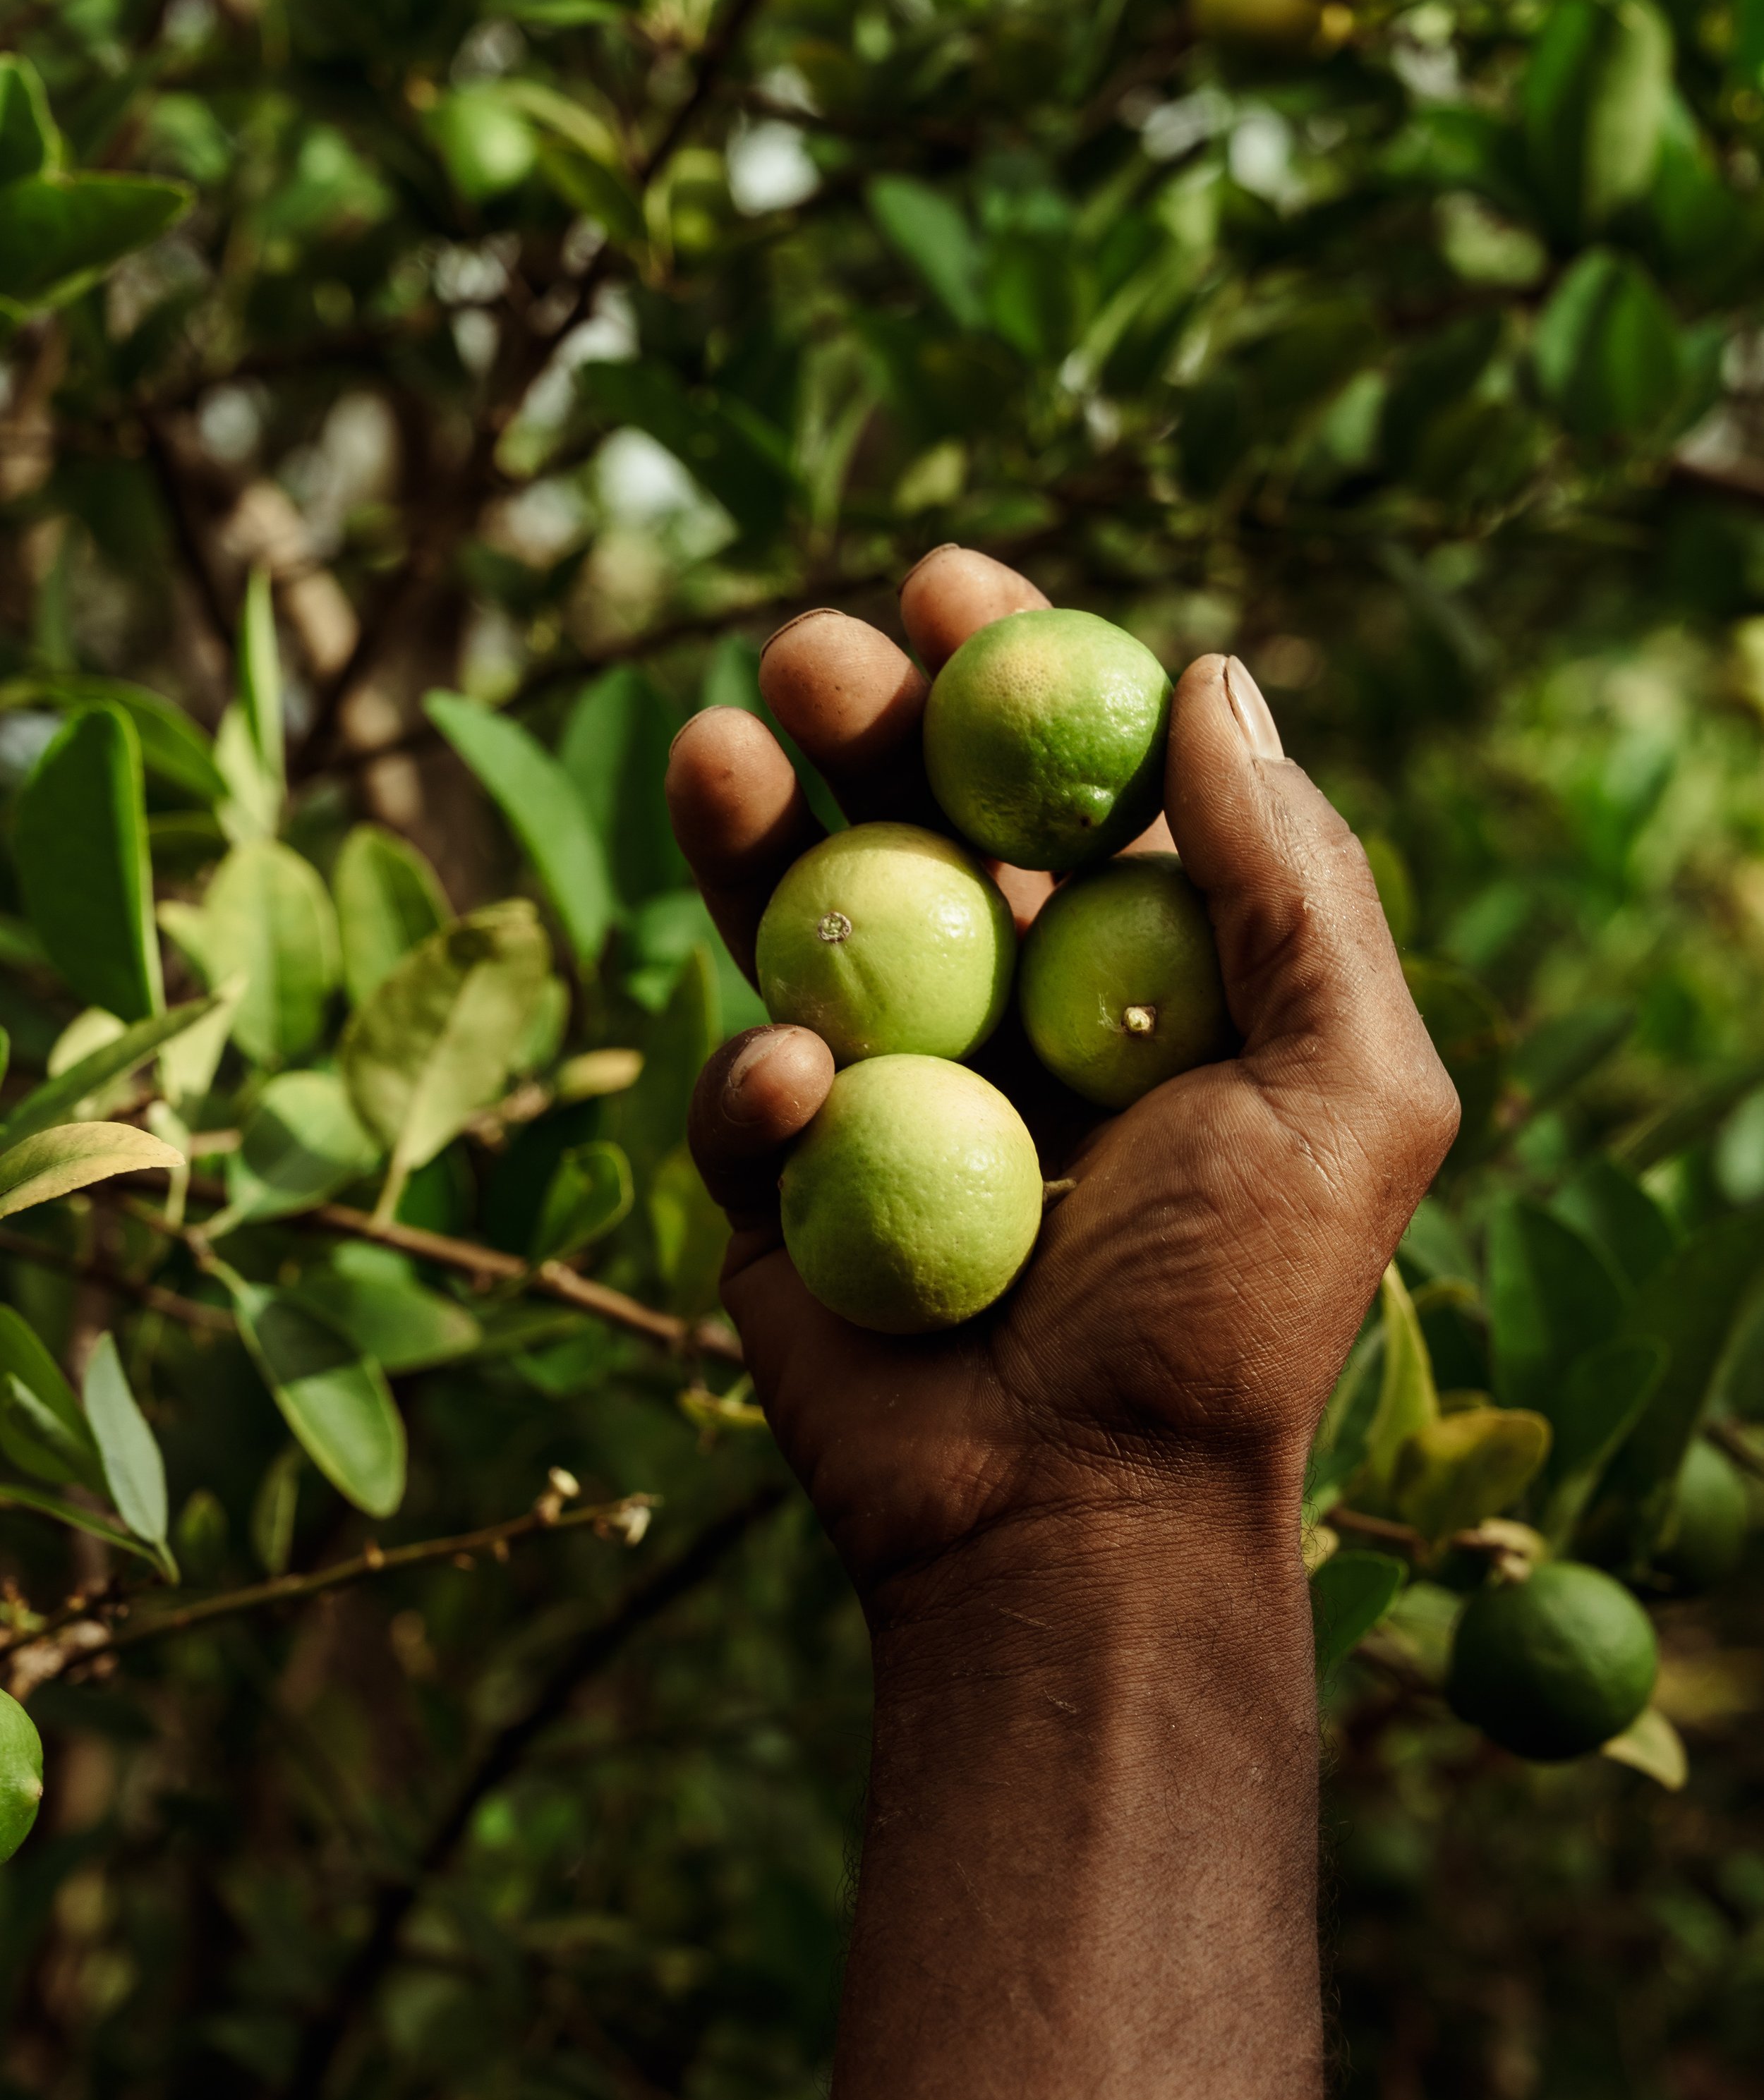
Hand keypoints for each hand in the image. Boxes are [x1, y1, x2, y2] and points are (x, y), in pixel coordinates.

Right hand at [667, 547, 1457, 1619]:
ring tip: (724, 752)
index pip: (1061, 788)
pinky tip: (800, 1085)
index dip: (1006, 673)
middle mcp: (1007, 1020)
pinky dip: (761, 1077)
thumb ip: (1292, 879)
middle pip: (911, 825)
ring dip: (747, 829)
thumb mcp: (1343, 1082)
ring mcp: (884, 1103)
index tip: (950, 585)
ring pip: (793, 927)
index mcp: (1138, 983)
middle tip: (817, 657)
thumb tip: (1218, 674)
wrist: (1087, 1514)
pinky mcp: (782, 1199)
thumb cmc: (1233, 1303)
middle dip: (857, 722)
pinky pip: (745, 1102)